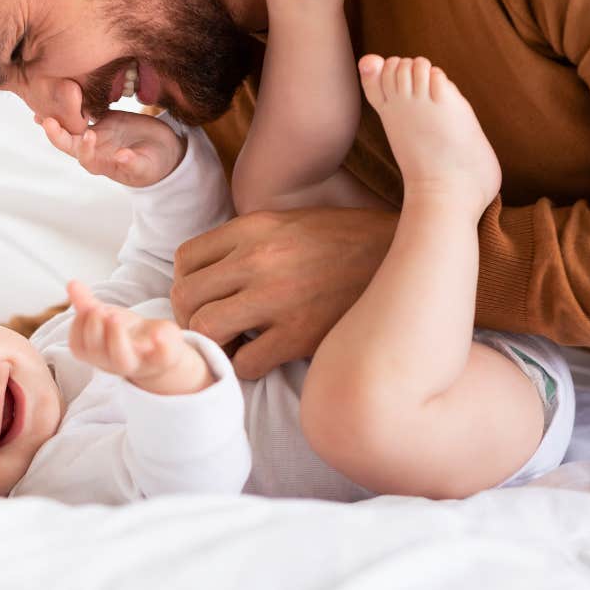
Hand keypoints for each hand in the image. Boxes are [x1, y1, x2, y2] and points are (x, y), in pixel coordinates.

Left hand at [40, 110, 184, 187]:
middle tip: (45, 120)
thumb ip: (133, 163)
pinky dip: (76, 101)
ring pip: (73, 124)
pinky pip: (86, 109)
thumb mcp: (146, 167)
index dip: (84, 148)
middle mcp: (94, 149)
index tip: (90, 135)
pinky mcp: (104, 118)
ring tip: (44, 101)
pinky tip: (67, 87)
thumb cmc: (154, 166)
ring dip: (60, 115)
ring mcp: (97, 132)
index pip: (85, 157)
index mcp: (102, 163)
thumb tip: (121, 157)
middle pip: (70, 142)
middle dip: (57, 133)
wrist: (162, 151)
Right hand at [66, 280, 210, 394]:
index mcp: (98, 351)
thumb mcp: (106, 318)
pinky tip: (157, 332)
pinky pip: (160, 358)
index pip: (78, 346)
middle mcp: (114, 360)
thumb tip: (71, 283)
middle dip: (95, 330)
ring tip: (116, 317)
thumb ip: (87, 303)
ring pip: (123, 361)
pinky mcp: (162, 359)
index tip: (87, 307)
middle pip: (97, 354)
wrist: (159, 351)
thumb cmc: (126, 334)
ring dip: (117, 339)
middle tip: (100, 310)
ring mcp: (139, 362)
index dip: (79, 326)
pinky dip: (160, 346)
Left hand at [171, 207, 398, 379]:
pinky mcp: (299, 334)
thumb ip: (248, 241)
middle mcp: (258, 259)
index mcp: (254, 227)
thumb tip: (210, 273)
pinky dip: (246, 367)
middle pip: (186, 296)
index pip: (186, 259)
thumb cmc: (346, 243)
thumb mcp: (291, 222)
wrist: (404, 258)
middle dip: (190, 317)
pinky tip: (263, 358)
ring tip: (233, 345)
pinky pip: (245, 363)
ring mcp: (277, 297)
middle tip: (212, 328)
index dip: (187, 283)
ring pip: (205, 329)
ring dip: (213, 344)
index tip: (204, 297)